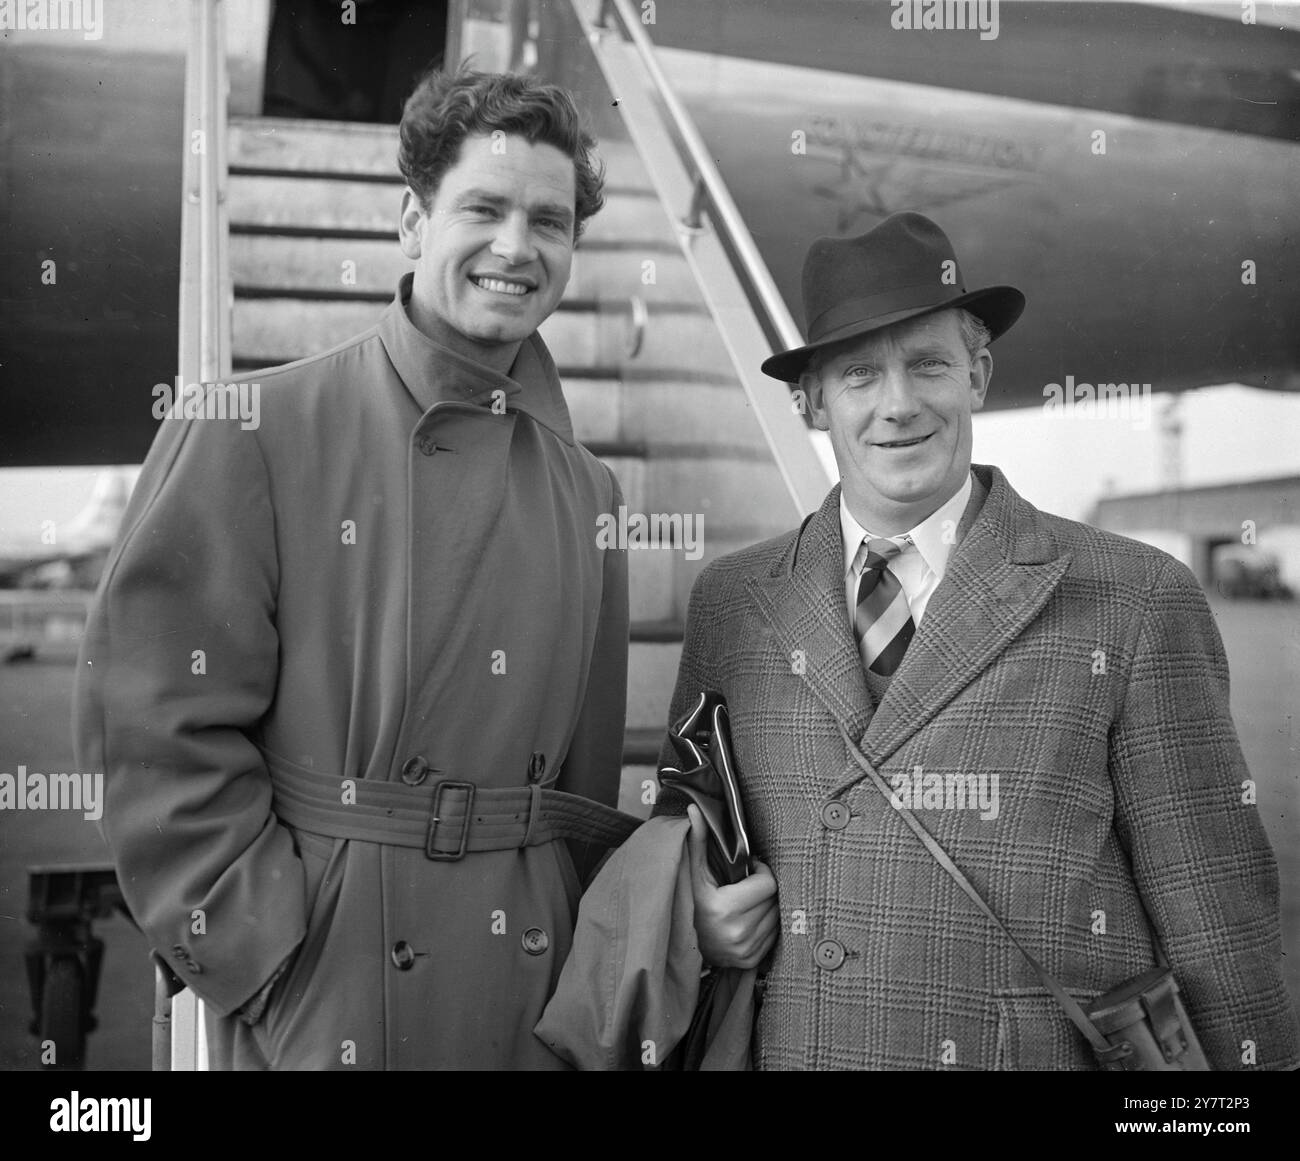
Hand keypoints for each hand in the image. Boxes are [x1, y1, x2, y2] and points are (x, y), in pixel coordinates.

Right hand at [686, 803, 778, 968]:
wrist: (684, 944)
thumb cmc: (692, 901)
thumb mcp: (694, 872)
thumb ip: (697, 840)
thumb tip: (694, 809)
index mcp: (724, 909)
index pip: (769, 885)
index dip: (762, 872)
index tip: (750, 869)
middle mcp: (737, 933)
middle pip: (774, 900)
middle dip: (764, 889)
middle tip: (748, 885)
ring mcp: (745, 950)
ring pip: (777, 917)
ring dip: (768, 906)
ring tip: (749, 902)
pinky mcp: (752, 960)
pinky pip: (775, 935)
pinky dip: (767, 924)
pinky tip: (750, 918)